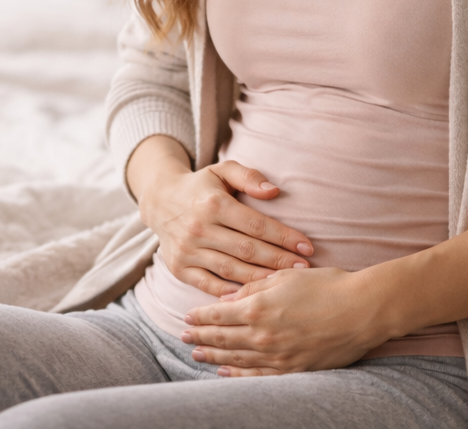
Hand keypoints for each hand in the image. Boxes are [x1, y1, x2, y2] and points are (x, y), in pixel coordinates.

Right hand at [126, 136, 313, 294]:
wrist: (159, 200)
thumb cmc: (201, 186)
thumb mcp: (222, 170)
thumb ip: (248, 176)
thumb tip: (274, 191)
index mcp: (213, 203)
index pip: (256, 224)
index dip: (284, 237)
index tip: (307, 247)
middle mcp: (198, 228)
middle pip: (247, 250)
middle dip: (279, 261)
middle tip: (303, 269)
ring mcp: (187, 250)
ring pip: (231, 271)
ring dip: (261, 279)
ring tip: (285, 284)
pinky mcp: (179, 268)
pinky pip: (209, 286)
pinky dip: (231, 293)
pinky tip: (253, 296)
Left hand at [181, 266, 382, 375]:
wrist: (363, 311)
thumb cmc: (327, 285)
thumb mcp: (286, 278)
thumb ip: (253, 287)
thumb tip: (228, 298)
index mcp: (258, 307)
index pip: (218, 315)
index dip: (200, 317)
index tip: (187, 317)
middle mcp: (262, 335)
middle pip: (221, 338)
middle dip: (200, 337)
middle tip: (183, 336)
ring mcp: (277, 356)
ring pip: (235, 359)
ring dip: (213, 356)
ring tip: (197, 354)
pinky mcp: (293, 370)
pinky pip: (257, 376)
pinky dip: (238, 375)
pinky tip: (225, 372)